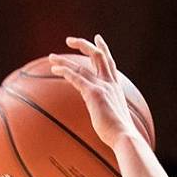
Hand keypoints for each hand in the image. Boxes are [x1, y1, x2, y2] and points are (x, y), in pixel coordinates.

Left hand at [49, 35, 139, 149]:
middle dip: (83, 45)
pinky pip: (76, 77)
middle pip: (98, 55)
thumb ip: (107, 110)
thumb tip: (102, 116)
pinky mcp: (94, 94)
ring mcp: (103, 87)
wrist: (125, 137)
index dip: (104, 49)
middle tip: (69, 41)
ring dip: (64, 60)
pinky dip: (64, 71)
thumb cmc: (120, 134)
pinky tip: (54, 69)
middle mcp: (110, 84)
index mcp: (116, 89)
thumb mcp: (114, 118)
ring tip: (52, 57)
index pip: (110, 64)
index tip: (98, 39)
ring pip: (81, 66)